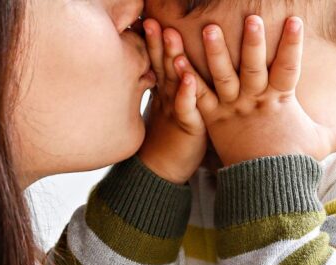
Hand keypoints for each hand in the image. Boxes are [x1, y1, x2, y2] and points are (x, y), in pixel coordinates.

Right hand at [136, 19, 208, 184]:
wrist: (161, 173)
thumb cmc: (169, 141)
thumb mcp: (168, 108)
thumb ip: (170, 86)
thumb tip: (171, 64)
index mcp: (164, 91)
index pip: (156, 61)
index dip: (151, 41)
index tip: (146, 20)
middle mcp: (167, 97)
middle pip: (161, 64)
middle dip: (157, 41)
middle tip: (151, 20)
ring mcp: (175, 111)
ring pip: (172, 81)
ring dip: (171, 57)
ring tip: (170, 34)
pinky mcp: (187, 126)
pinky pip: (187, 107)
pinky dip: (187, 93)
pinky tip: (189, 77)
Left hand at [175, 16, 335, 166]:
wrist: (262, 186)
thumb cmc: (291, 161)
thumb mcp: (320, 144)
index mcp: (280, 101)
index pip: (289, 68)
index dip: (292, 44)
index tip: (294, 19)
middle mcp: (255, 101)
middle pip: (254, 67)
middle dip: (252, 42)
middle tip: (250, 17)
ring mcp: (232, 109)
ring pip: (222, 76)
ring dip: (214, 53)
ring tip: (207, 28)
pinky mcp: (211, 119)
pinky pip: (197, 97)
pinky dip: (186, 81)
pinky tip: (175, 59)